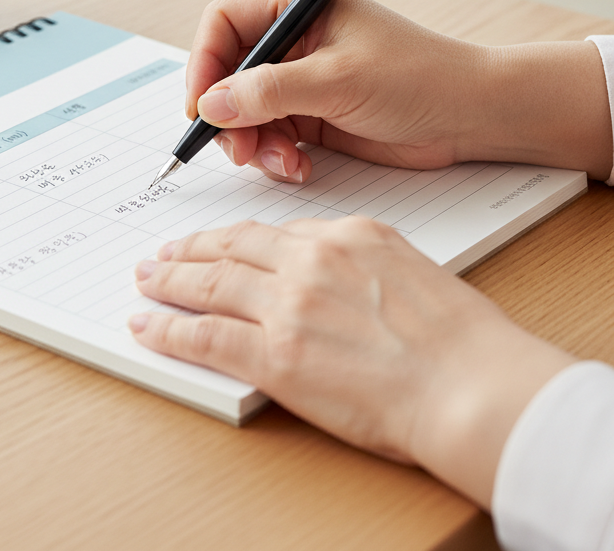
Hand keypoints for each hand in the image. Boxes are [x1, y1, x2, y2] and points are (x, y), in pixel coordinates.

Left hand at [130, 217, 574, 507]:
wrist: (473, 386)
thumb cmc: (462, 340)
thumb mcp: (413, 270)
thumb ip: (361, 263)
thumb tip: (331, 273)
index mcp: (347, 235)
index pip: (272, 233)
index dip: (234, 238)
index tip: (216, 243)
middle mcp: (310, 260)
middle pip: (231, 248)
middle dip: (190, 250)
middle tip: (162, 253)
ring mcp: (288, 305)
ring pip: (210, 284)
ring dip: (169, 282)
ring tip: (146, 280)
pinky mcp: (275, 355)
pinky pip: (206, 337)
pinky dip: (169, 330)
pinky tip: (147, 327)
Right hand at [189, 0, 611, 181]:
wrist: (471, 117)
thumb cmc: (418, 78)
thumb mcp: (337, 80)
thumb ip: (269, 92)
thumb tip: (211, 105)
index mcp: (297, 6)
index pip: (224, 24)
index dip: (204, 63)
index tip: (201, 106)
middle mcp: (292, 40)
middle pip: (226, 73)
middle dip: (227, 114)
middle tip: (236, 149)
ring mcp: (299, 79)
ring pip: (243, 111)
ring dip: (252, 142)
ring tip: (279, 162)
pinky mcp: (310, 115)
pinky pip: (268, 136)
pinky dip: (273, 156)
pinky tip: (298, 167)